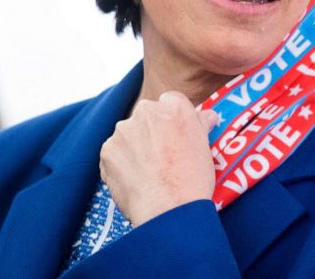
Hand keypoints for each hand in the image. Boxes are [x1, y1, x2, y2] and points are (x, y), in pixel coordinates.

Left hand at [99, 91, 219, 225]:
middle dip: (152, 132)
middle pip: (147, 116)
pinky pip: (114, 153)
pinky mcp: (107, 150)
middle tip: (162, 157)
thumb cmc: (192, 181)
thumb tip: (207, 115)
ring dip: (135, 147)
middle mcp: (147, 111)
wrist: (168, 211)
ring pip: (129, 134)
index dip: (172, 121)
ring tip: (148, 173)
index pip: (170, 102)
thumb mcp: (205, 148)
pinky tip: (135, 179)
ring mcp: (123, 130)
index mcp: (174, 107)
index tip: (174, 136)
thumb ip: (200, 125)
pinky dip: (122, 164)